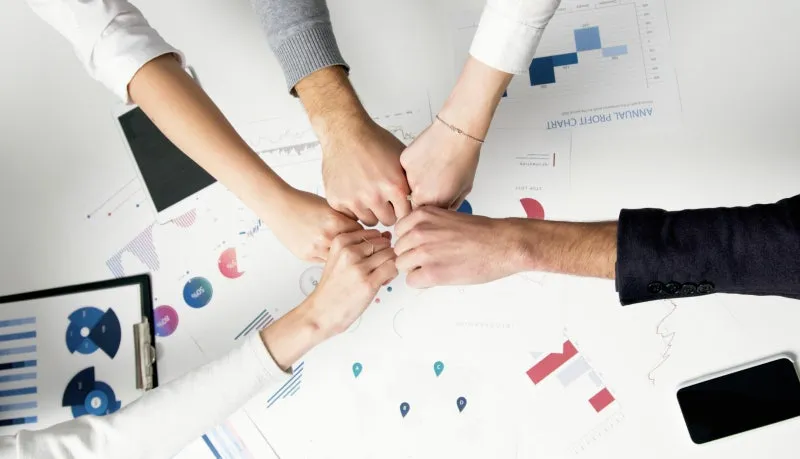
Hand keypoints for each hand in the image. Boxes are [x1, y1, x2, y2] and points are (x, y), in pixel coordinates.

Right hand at [266, 188, 362, 261]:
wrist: (279, 206)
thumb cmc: (302, 202)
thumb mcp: (330, 206)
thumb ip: (346, 218)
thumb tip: (360, 229)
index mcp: (336, 221)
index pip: (361, 234)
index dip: (363, 234)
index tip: (364, 236)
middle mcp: (327, 236)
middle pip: (352, 248)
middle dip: (354, 247)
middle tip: (356, 246)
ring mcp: (316, 248)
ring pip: (338, 258)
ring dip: (341, 255)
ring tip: (342, 250)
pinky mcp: (307, 255)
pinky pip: (325, 261)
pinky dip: (328, 256)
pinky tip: (327, 250)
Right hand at [304, 229, 397, 335]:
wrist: (322, 312)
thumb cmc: (333, 287)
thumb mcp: (339, 258)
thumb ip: (361, 245)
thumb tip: (387, 236)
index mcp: (340, 241)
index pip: (374, 233)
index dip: (377, 245)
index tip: (371, 258)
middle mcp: (349, 251)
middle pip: (384, 243)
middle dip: (385, 255)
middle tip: (377, 269)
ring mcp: (359, 267)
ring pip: (390, 254)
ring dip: (390, 265)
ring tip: (379, 276)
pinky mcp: (368, 282)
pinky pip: (393, 268)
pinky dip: (392, 274)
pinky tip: (382, 282)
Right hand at [321, 118, 410, 225]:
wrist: (345, 131)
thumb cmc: (373, 141)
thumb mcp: (401, 159)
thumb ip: (410, 182)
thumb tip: (421, 199)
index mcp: (395, 186)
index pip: (406, 215)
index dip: (403, 209)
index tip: (399, 204)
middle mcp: (375, 196)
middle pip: (388, 221)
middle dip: (387, 211)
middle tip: (383, 198)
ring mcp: (354, 200)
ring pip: (369, 220)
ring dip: (370, 211)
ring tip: (368, 193)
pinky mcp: (337, 200)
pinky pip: (350, 216)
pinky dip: (352, 207)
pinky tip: (354, 191)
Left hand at [394, 207, 524, 287]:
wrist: (502, 244)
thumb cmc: (482, 232)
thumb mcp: (447, 217)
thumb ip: (426, 226)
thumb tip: (412, 239)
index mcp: (422, 215)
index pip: (399, 232)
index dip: (410, 242)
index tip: (422, 246)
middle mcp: (419, 231)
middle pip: (399, 250)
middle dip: (412, 256)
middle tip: (432, 259)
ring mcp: (424, 252)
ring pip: (402, 266)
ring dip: (416, 269)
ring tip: (437, 267)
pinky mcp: (431, 272)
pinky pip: (411, 281)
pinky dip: (423, 282)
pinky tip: (439, 276)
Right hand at [400, 118, 480, 209]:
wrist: (457, 133)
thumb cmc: (464, 157)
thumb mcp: (464, 189)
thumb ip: (450, 204)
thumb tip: (442, 210)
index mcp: (434, 202)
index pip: (423, 214)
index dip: (429, 206)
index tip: (434, 199)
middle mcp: (418, 192)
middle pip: (414, 200)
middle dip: (422, 193)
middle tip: (434, 179)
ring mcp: (408, 176)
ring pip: (408, 184)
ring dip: (418, 179)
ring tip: (433, 166)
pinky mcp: (403, 161)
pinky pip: (405, 169)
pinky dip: (414, 165)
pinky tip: (426, 157)